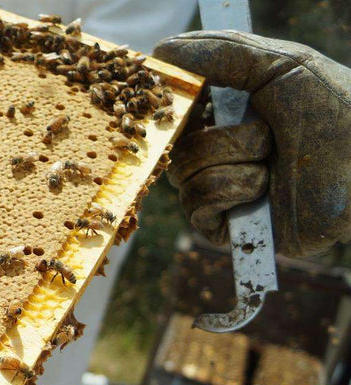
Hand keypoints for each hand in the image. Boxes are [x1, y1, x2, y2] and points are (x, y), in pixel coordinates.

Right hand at [153, 31, 350, 256]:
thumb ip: (220, 50)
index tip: (187, 95)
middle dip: (218, 135)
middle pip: (174, 143)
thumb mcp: (278, 64)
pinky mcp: (229, 226)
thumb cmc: (335, 109)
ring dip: (234, 159)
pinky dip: (232, 188)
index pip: (175, 110)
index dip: (175, 105)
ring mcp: (222, 190)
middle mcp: (220, 152)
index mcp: (227, 114)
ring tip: (272, 159)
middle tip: (261, 131)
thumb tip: (160, 51)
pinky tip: (264, 188)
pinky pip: (197, 205)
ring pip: (183, 172)